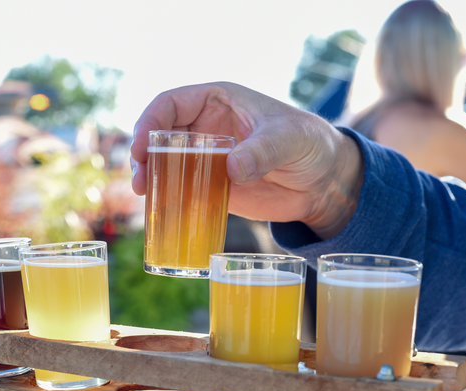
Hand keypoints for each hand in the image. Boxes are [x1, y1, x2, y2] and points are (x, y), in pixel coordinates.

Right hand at [130, 82, 363, 239]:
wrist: (324, 181)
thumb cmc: (310, 144)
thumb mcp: (290, 140)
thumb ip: (262, 150)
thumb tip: (233, 167)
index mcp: (218, 100)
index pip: (171, 103)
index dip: (150, 121)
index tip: (141, 145)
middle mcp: (205, 126)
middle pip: (159, 135)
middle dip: (144, 155)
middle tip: (141, 180)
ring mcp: (206, 158)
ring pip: (166, 164)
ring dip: (152, 178)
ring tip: (146, 196)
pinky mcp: (212, 185)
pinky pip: (183, 190)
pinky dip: (170, 200)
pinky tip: (163, 213)